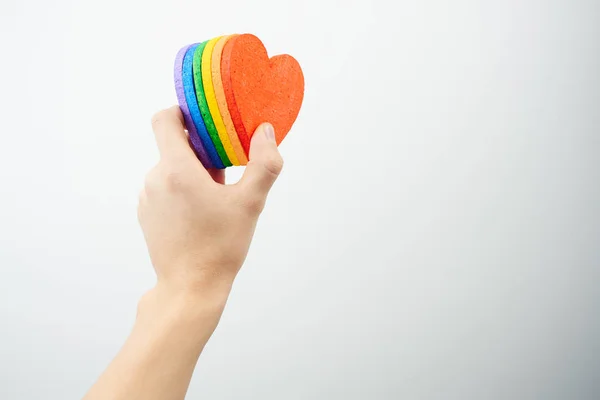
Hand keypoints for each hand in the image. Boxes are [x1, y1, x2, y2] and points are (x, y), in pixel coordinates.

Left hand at [138, 106, 282, 295]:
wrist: (191, 288)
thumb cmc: (220, 246)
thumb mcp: (250, 203)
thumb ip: (263, 163)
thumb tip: (266, 132)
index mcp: (176, 169)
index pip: (164, 119)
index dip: (182, 112)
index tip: (203, 120)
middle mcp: (155, 179)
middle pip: (174, 147)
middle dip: (200, 152)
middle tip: (226, 172)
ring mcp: (147, 198)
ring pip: (170, 170)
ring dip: (191, 173)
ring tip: (215, 199)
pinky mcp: (147, 215)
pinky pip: (164, 189)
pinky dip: (181, 191)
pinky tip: (200, 214)